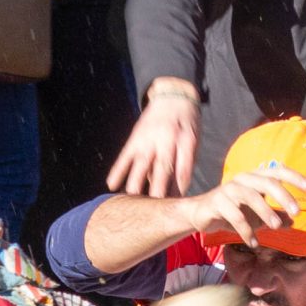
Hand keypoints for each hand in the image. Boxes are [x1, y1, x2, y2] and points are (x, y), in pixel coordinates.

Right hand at [108, 81, 199, 197]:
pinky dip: (117, 171)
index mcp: (185, 140)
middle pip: (161, 169)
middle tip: (154, 209)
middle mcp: (165, 140)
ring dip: (135, 184)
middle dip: (158, 190)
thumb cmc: (186, 123)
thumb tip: (178, 191)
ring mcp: (148, 139)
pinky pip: (124, 157)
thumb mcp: (193, 139)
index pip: (182, 169)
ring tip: (131, 201)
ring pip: (140, 165)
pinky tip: (112, 185)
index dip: (179, 188)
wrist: (172, 96)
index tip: (175, 205)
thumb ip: (186, 162)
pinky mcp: (134, 139)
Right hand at [188, 166, 302, 247]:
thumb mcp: (256, 214)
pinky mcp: (216, 203)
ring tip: (275, 227)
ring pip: (251, 197)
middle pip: (267, 183)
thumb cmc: (232, 211)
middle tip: (297, 213)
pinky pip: (235, 216)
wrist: (199, 214)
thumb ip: (274, 215)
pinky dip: (246, 230)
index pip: (277, 171)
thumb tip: (293, 222)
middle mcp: (242, 179)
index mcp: (254, 177)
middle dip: (284, 197)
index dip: (294, 177)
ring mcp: (228, 190)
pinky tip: (253, 242)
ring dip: (266, 213)